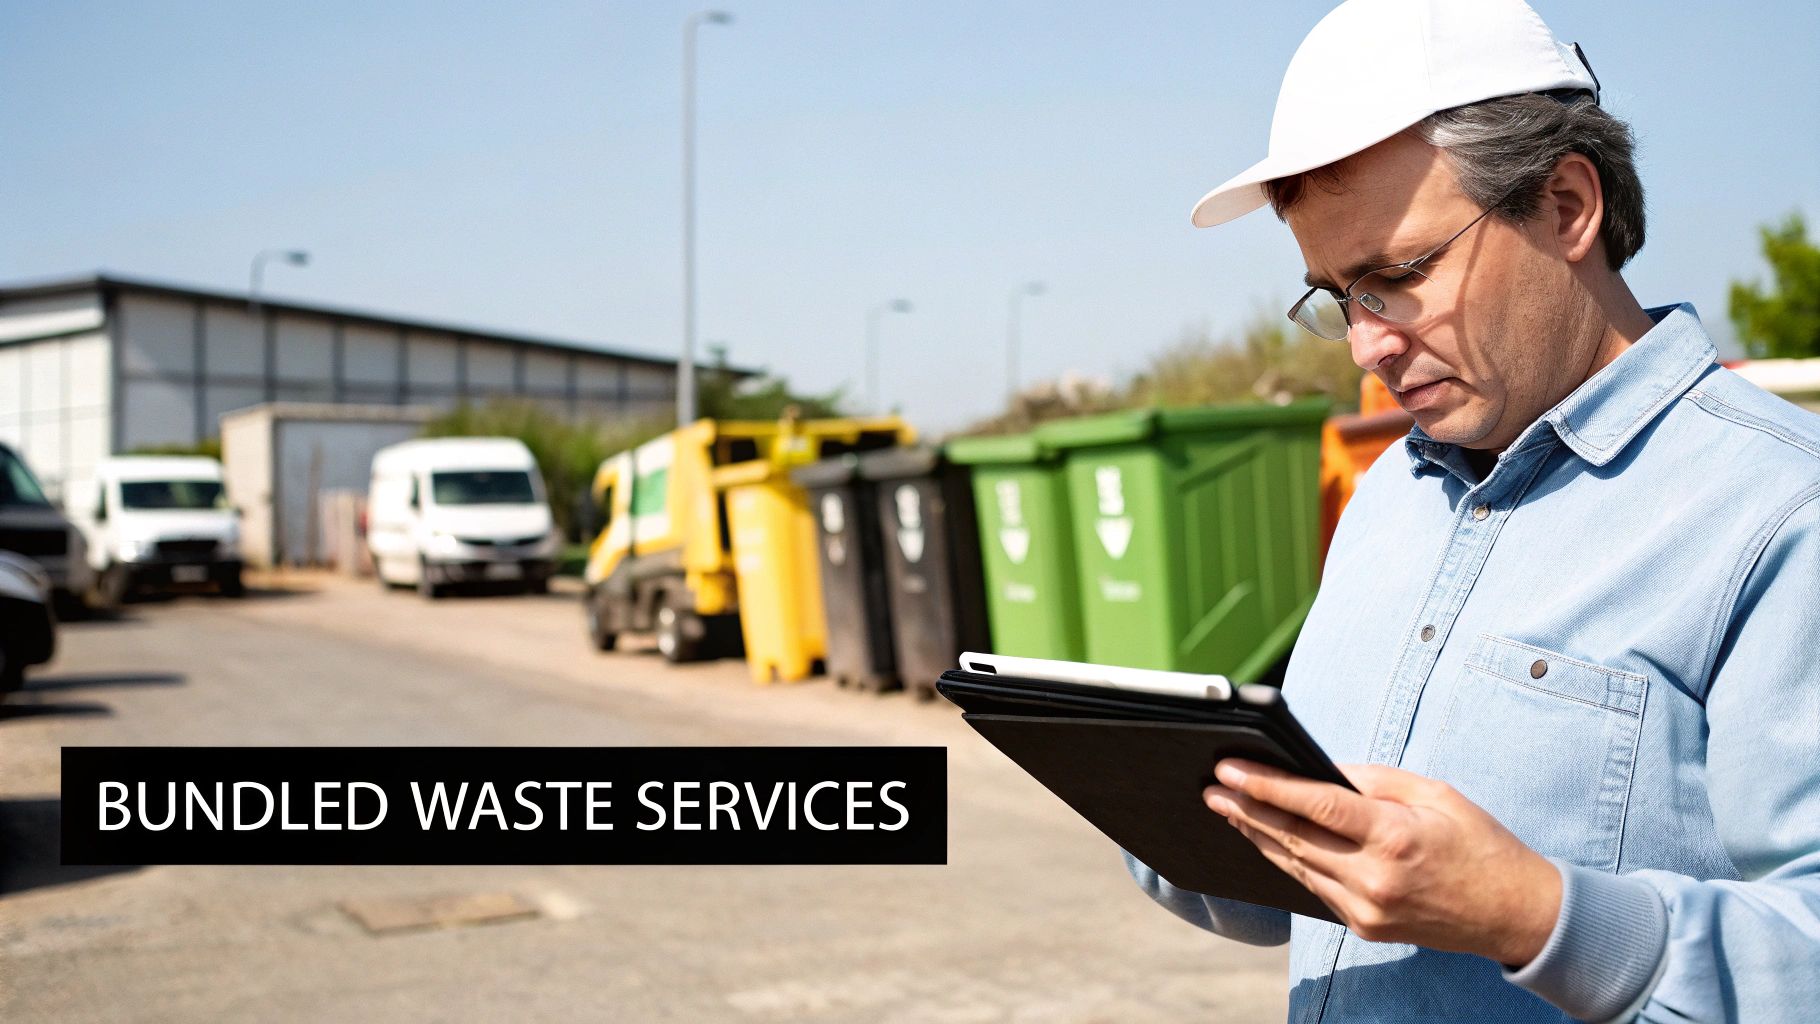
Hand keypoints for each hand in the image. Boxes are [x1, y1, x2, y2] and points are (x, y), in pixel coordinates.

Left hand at [1204, 759, 1561, 966]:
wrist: (1516, 913)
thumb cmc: (1479, 842)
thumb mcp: (1433, 793)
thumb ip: (1372, 780)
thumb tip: (1319, 768)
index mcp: (1394, 837)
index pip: (1315, 805)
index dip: (1266, 786)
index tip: (1229, 769)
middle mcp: (1375, 878)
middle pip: (1293, 838)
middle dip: (1247, 810)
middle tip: (1212, 788)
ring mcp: (1368, 909)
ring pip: (1296, 866)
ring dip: (1258, 836)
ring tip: (1227, 809)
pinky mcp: (1366, 927)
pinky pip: (1315, 888)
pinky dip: (1288, 862)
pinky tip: (1267, 841)